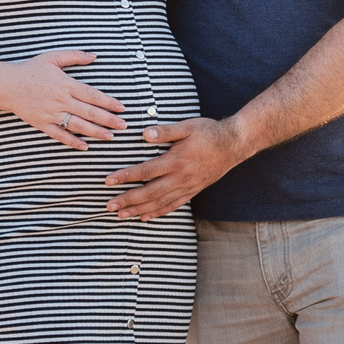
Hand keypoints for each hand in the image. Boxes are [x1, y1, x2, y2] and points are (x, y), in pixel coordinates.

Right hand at [0, 51, 126, 150]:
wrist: (7, 84)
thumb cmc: (31, 69)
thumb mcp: (53, 57)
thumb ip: (75, 56)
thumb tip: (94, 56)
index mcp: (66, 84)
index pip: (93, 95)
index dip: (109, 102)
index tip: (122, 108)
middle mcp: (61, 100)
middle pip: (89, 112)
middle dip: (108, 120)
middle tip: (123, 125)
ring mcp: (51, 113)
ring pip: (78, 125)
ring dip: (95, 132)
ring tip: (110, 136)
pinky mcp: (42, 123)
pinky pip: (59, 135)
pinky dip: (72, 142)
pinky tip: (85, 147)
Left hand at [104, 117, 246, 218]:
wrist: (234, 145)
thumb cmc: (209, 132)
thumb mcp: (188, 126)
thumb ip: (165, 131)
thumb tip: (144, 134)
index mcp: (177, 160)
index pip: (146, 171)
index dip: (126, 176)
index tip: (108, 181)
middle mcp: (181, 177)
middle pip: (149, 192)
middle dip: (128, 200)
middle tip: (109, 206)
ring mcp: (188, 186)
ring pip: (160, 202)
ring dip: (139, 210)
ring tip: (121, 215)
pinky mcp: (193, 191)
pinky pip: (173, 206)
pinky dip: (158, 213)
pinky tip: (145, 217)